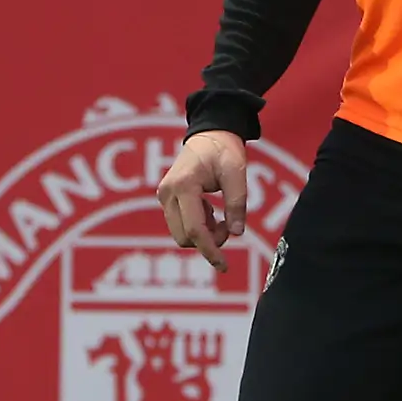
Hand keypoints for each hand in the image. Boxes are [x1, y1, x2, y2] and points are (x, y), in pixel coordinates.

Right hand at [158, 130, 248, 273]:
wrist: (209, 135)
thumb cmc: (224, 151)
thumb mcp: (237, 173)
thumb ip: (237, 204)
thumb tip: (236, 234)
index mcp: (184, 186)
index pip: (195, 229)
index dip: (210, 250)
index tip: (224, 265)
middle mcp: (168, 193)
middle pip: (185, 236)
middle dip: (209, 240)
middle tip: (228, 224)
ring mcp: (164, 196)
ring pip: (181, 233)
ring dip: (204, 233)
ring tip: (219, 214)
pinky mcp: (166, 198)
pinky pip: (181, 224)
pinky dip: (198, 225)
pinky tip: (210, 209)